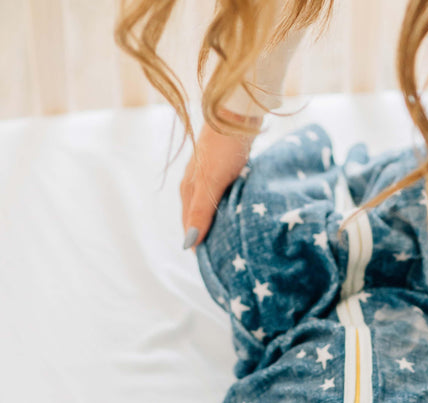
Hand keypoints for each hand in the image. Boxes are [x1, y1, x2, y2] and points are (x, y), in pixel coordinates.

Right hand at [179, 110, 260, 248]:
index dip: (198, 244)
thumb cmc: (223, 148)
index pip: (189, 226)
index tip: (211, 264)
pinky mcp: (225, 166)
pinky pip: (224, 195)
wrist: (237, 113)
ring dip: (219, 221)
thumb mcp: (210, 183)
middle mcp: (195, 183)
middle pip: (198, 217)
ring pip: (212, 206)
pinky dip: (228, 207)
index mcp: (188, 190)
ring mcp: (209, 174)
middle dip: (208, 235)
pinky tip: (240, 211)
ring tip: (233, 238)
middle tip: (224, 256)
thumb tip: (189, 244)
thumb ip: (200, 212)